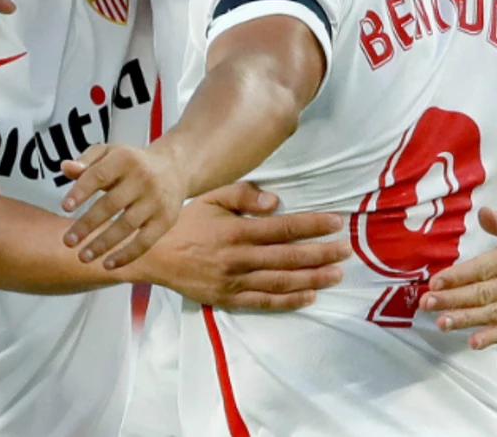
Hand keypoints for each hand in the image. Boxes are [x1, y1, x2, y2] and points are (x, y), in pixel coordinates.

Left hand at [59, 144, 185, 268]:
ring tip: (83, 257)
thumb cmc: (132, 163)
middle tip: (68, 241)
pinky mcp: (166, 220)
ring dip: (103, 244)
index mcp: (124, 159)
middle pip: (111, 204)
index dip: (81, 191)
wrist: (174, 168)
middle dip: (87, 224)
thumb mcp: (109, 154)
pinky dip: (126, 255)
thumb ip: (86, 162)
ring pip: (126, 226)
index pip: (99, 175)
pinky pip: (145, 241)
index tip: (65, 207)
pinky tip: (107, 264)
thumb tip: (65, 168)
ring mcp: (156, 201)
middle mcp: (142, 179)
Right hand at [129, 183, 348, 309]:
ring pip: (282, 281)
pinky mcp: (228, 299)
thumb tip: (275, 201)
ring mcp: (234, 281)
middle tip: (346, 249)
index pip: (283, 227)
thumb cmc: (182, 223)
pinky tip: (310, 295)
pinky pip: (265, 301)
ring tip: (337, 273)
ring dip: (313, 278)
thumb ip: (242, 195)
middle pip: (289, 256)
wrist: (150, 255)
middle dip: (322, 252)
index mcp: (236, 230)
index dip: (313, 224)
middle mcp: (239, 257)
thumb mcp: (208, 198)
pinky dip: (289, 300)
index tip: (336, 222)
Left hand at [419, 207, 496, 349]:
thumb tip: (484, 214)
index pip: (483, 268)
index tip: (435, 282)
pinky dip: (493, 337)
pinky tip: (473, 342)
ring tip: (441, 323)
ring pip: (494, 313)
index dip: (458, 276)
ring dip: (466, 320)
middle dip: (453, 299)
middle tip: (426, 304)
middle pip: (484, 293)